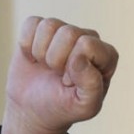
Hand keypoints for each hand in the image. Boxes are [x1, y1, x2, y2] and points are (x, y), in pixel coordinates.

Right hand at [0, 16, 118, 133]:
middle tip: (57, 75)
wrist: (32, 110)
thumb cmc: (62, 108)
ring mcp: (64, 31)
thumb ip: (92, 86)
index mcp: (107, 56)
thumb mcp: (84, 106)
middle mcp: (88, 38)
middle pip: (68, 33)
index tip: (69, 83)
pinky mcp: (41, 28)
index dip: (72, 67)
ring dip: (40, 53)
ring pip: (49, 26)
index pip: (88, 45)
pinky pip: (31, 23)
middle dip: (55, 59)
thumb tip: (79, 57)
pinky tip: (34, 58)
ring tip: (46, 67)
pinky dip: (26, 45)